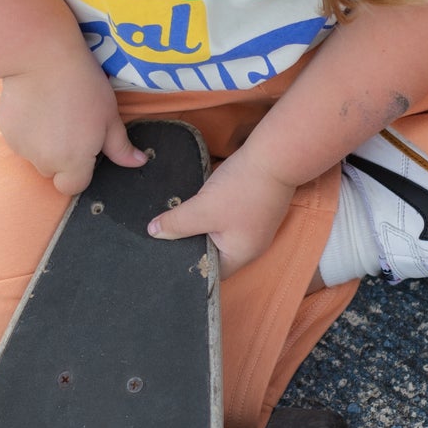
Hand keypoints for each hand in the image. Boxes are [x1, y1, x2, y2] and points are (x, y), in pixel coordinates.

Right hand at [0, 45, 147, 195]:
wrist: (41, 59)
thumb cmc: (84, 87)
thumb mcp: (109, 117)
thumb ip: (121, 147)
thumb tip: (139, 162)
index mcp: (73, 163)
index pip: (73, 186)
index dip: (81, 172)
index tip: (86, 149)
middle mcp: (44, 162)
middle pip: (53, 172)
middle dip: (61, 158)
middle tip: (70, 125)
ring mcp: (21, 148)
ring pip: (35, 156)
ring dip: (43, 145)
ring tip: (53, 113)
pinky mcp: (6, 131)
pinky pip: (20, 141)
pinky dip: (28, 131)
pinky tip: (36, 107)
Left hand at [146, 142, 297, 277]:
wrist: (275, 156)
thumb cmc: (241, 188)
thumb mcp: (203, 208)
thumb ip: (176, 224)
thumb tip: (153, 233)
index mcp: (241, 255)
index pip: (210, 271)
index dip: (188, 264)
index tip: (166, 254)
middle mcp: (252, 246)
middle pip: (216, 252)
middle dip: (193, 242)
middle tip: (167, 234)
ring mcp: (257, 227)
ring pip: (222, 233)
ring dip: (204, 225)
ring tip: (181, 218)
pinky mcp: (257, 208)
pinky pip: (230, 218)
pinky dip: (216, 213)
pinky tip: (203, 202)